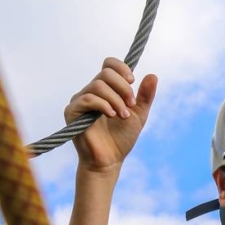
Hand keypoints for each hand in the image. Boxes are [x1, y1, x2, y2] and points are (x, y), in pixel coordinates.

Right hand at [65, 57, 157, 175]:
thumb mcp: (139, 114)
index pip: (109, 65)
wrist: (110, 160)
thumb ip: (145, 96)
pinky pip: (87, 99)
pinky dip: (104, 105)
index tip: (133, 81)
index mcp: (105, 89)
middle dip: (123, 88)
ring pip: (98, 86)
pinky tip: (113, 116)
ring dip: (116, 100)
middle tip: (131, 105)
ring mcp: (80, 100)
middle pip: (106, 73)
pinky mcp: (72, 111)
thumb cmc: (122, 138)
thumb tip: (153, 75)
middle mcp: (90, 91)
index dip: (121, 68)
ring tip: (123, 116)